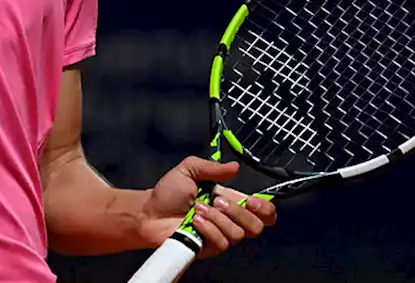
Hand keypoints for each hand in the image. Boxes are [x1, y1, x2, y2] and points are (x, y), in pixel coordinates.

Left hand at [139, 157, 275, 257]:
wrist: (150, 212)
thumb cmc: (169, 192)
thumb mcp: (189, 169)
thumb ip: (212, 168)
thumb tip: (235, 166)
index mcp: (230, 199)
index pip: (261, 210)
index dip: (265, 208)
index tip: (253, 200)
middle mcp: (229, 219)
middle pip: (257, 225)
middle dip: (240, 212)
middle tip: (219, 201)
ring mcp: (220, 235)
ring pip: (238, 234)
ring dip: (218, 218)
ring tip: (198, 209)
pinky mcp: (210, 248)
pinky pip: (222, 242)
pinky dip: (209, 229)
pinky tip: (195, 222)